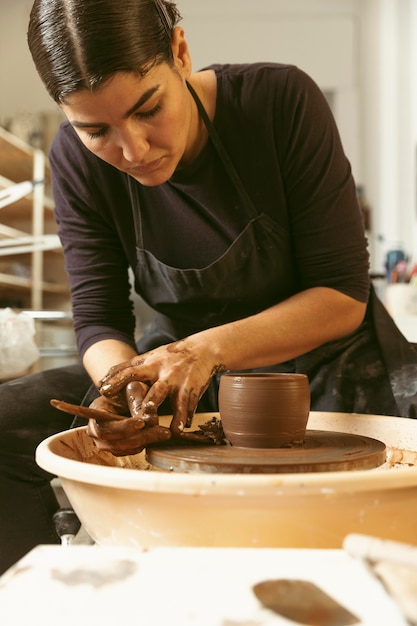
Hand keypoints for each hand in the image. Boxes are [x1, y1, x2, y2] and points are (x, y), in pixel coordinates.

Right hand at [87, 381, 170, 455]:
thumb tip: (144, 418)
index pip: (104, 427)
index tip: (141, 423)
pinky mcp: (119, 449)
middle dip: (141, 436)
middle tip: (161, 431)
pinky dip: (147, 443)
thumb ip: (138, 400)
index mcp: (96, 412)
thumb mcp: (134, 388)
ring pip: (127, 448)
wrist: (130, 396)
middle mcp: (97, 431)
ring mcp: (107, 442)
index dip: (122, 427)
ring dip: (147, 440)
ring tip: (165, 432)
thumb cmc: (130, 389)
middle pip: (116, 442)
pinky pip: (133, 450)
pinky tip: (160, 435)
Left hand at [98, 338, 224, 435]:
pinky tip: (182, 429)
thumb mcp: (147, 358)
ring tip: (172, 430)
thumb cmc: (169, 357)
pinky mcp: (193, 390)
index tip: (104, 391)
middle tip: (141, 418)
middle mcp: (165, 374)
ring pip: (178, 400)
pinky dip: (186, 418)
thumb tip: (100, 384)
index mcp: (150, 365)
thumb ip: (125, 370)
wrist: (202, 349)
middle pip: (156, 390)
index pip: (131, 372)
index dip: (118, 380)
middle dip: (149, 404)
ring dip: (176, 415)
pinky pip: (190, 406)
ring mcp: (181, 382)